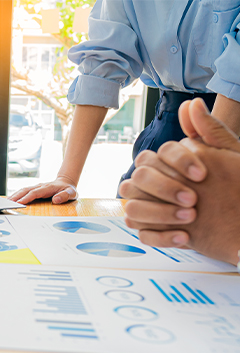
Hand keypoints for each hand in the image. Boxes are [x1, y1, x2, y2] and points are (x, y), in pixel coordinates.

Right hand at [8, 176, 77, 204]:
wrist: (66, 182)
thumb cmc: (68, 189)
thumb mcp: (71, 193)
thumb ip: (64, 196)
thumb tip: (56, 200)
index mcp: (48, 188)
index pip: (35, 193)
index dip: (27, 198)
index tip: (20, 203)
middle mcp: (40, 186)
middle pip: (26, 190)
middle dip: (17, 196)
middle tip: (8, 203)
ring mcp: (36, 187)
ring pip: (23, 190)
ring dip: (15, 195)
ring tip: (7, 201)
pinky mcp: (34, 189)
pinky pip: (24, 191)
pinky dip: (17, 195)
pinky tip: (11, 199)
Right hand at [121, 98, 239, 263]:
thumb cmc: (237, 185)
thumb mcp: (229, 156)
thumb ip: (209, 130)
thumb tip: (192, 104)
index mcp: (167, 163)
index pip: (155, 155)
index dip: (178, 163)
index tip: (202, 175)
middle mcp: (153, 184)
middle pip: (138, 179)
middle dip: (165, 188)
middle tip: (192, 199)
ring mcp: (150, 207)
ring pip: (133, 207)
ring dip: (159, 213)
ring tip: (190, 218)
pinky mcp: (153, 230)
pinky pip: (143, 234)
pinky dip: (161, 236)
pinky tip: (185, 236)